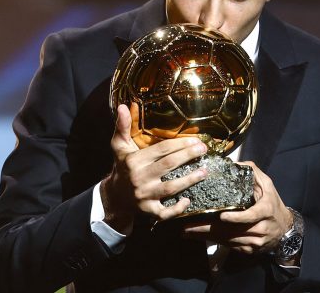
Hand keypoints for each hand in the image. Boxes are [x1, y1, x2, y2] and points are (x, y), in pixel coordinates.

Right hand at [101, 104, 207, 233]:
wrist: (114, 196)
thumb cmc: (122, 167)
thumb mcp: (119, 146)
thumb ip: (123, 126)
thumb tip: (123, 105)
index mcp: (134, 160)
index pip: (161, 150)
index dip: (180, 144)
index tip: (196, 140)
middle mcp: (139, 178)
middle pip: (169, 165)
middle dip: (189, 156)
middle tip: (204, 150)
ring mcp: (144, 196)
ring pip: (170, 188)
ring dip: (190, 180)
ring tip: (205, 171)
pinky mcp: (148, 211)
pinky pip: (165, 212)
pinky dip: (177, 208)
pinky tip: (188, 200)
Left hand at [182, 161, 292, 254]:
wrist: (286, 230)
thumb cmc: (273, 204)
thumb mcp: (268, 185)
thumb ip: (253, 173)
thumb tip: (235, 163)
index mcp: (265, 210)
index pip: (250, 216)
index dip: (236, 218)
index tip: (221, 216)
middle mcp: (261, 229)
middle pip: (233, 231)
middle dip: (209, 229)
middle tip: (188, 226)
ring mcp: (255, 242)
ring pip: (228, 240)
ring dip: (207, 237)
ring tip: (188, 231)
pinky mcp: (249, 250)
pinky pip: (229, 246)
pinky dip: (213, 241)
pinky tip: (199, 237)